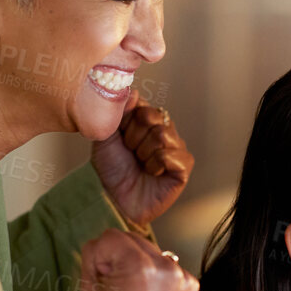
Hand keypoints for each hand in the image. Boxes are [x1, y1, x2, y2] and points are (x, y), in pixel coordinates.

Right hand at [78, 228, 198, 290]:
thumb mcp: (91, 289)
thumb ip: (92, 256)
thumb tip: (100, 244)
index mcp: (139, 265)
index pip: (111, 236)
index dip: (100, 255)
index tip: (102, 276)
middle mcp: (165, 266)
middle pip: (133, 239)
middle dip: (120, 256)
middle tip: (115, 284)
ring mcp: (182, 275)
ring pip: (152, 251)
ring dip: (140, 264)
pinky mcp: (191, 285)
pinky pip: (169, 268)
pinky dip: (158, 277)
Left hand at [91, 102, 192, 228]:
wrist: (114, 198)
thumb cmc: (111, 169)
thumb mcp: (107, 136)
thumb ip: (119, 113)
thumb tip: (133, 91)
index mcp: (148, 121)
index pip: (142, 105)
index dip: (126, 122)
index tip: (120, 136)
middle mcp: (165, 130)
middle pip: (152, 117)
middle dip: (134, 137)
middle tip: (130, 153)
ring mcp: (176, 148)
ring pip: (161, 135)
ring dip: (143, 152)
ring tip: (140, 164)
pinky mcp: (184, 166)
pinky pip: (169, 154)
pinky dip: (155, 164)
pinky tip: (152, 174)